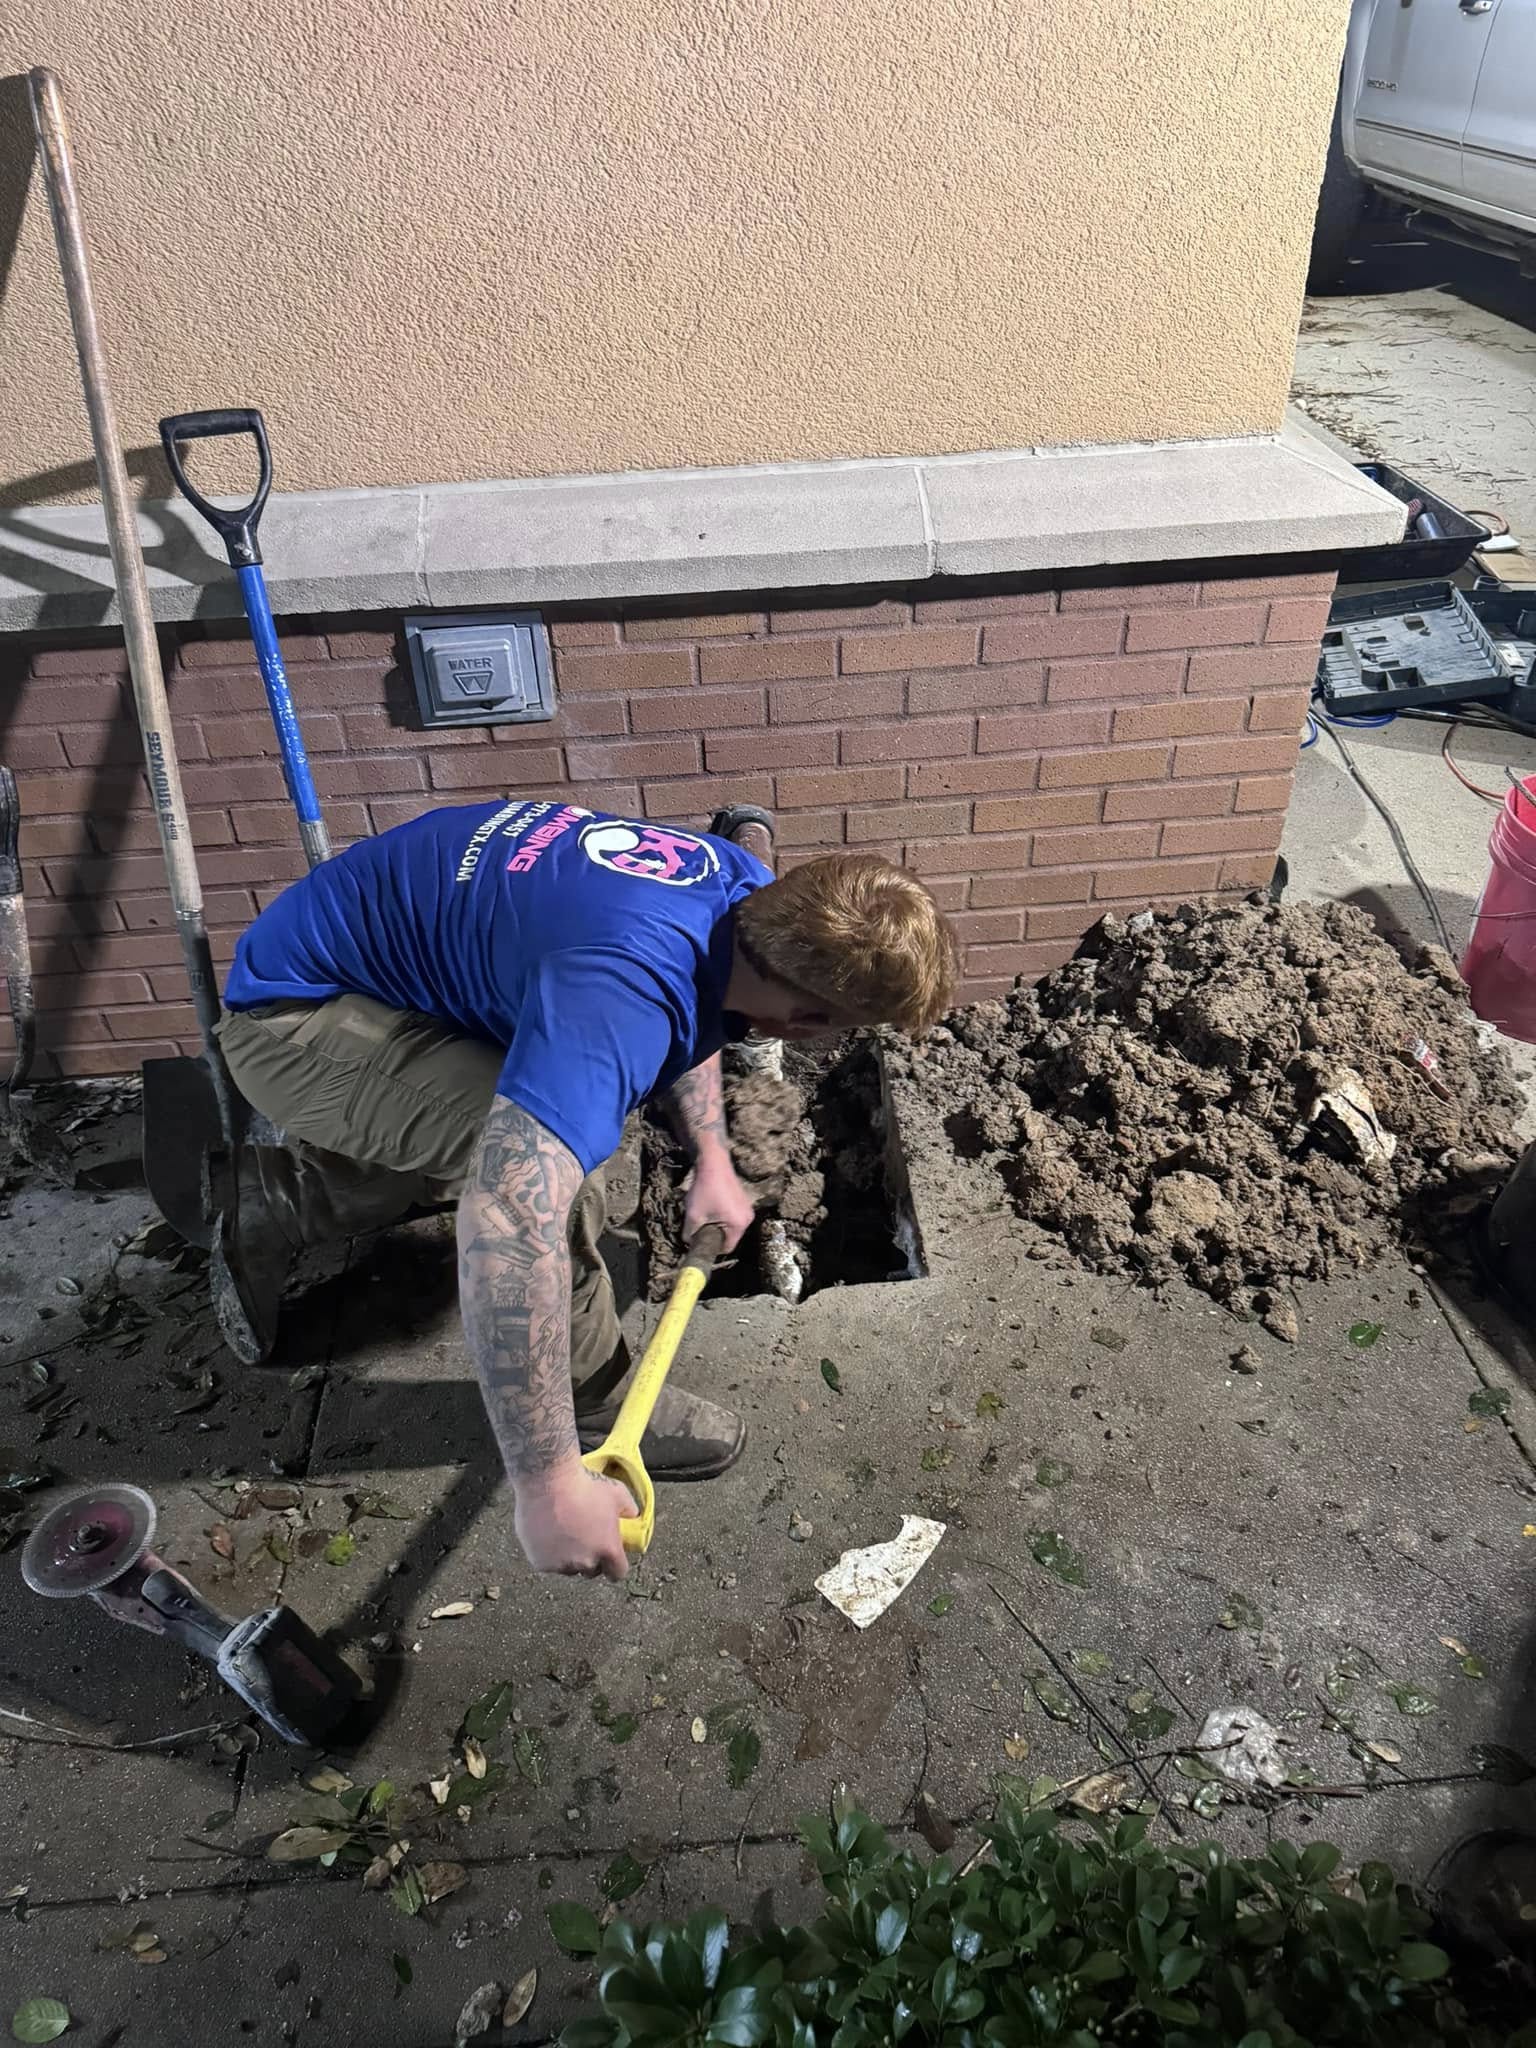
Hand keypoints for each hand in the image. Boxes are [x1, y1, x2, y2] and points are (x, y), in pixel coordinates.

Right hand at [513, 1461, 636, 1579]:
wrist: (547, 1480)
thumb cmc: (582, 1484)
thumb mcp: (617, 1493)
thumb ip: (629, 1510)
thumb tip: (632, 1517)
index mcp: (608, 1549)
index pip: (618, 1572)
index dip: (615, 1566)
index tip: (610, 1559)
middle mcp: (586, 1562)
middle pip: (592, 1570)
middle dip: (591, 1559)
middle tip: (584, 1539)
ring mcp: (562, 1564)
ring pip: (568, 1568)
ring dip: (569, 1557)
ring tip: (564, 1533)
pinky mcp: (540, 1562)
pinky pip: (548, 1563)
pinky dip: (549, 1553)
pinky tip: (548, 1534)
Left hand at [684, 1153, 755, 1252]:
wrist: (713, 1162)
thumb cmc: (705, 1189)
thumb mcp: (693, 1215)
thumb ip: (689, 1234)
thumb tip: (688, 1242)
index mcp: (739, 1224)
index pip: (727, 1248)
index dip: (713, 1248)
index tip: (701, 1241)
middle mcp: (748, 1218)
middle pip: (730, 1237)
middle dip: (715, 1235)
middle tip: (701, 1227)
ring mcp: (748, 1208)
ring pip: (731, 1226)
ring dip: (718, 1225)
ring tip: (706, 1214)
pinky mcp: (744, 1201)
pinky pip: (733, 1216)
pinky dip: (723, 1216)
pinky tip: (712, 1206)